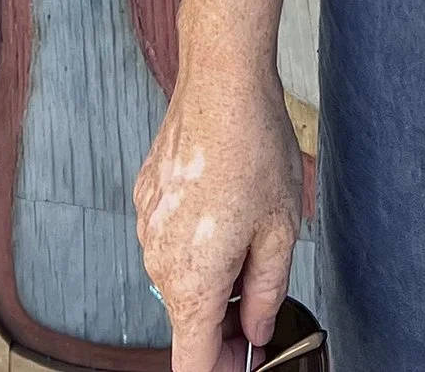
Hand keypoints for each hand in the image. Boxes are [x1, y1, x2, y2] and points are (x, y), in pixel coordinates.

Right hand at [134, 61, 304, 371]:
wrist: (220, 81)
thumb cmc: (253, 148)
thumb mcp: (280, 230)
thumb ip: (266, 293)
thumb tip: (255, 328)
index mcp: (192, 280)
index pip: (191, 363)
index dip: (223, 369)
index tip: (245, 357)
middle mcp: (158, 260)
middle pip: (186, 319)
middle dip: (222, 319)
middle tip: (260, 289)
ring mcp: (146, 227)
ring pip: (177, 277)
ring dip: (209, 274)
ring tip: (247, 230)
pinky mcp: (144, 198)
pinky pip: (168, 239)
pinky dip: (194, 238)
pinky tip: (222, 204)